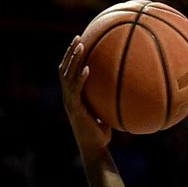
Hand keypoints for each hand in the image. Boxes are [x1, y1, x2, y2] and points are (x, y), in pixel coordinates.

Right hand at [58, 36, 111, 155]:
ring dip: (74, 60)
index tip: (79, 42)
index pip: (68, 72)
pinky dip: (81, 78)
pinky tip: (88, 69)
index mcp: (73, 96)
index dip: (71, 57)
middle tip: (77, 37)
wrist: (94, 149)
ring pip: (68, 76)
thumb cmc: (101, 133)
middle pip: (64, 69)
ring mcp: (70, 102)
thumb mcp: (104, 112)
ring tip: (81, 46)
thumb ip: (107, 100)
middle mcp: (68, 97)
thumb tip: (123, 89)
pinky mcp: (76, 109)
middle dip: (70, 53)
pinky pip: (77, 91)